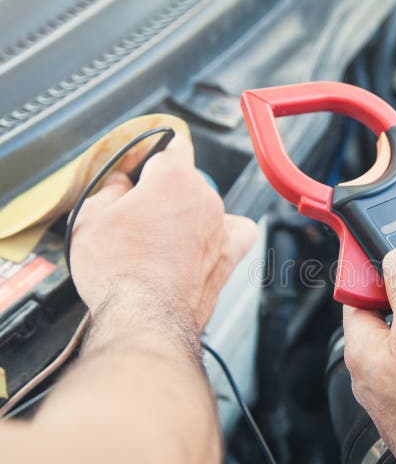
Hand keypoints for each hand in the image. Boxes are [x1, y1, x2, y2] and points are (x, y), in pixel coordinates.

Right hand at [70, 134, 256, 339]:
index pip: (170, 146)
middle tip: (135, 214)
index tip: (141, 161)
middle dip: (161, 191)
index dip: (151, 152)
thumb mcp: (91, 217)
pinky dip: (224, 232)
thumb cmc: (120, 271)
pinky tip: (206, 239)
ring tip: (158, 239)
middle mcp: (205, 198)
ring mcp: (220, 228)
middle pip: (185, 180)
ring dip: (186, 215)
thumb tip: (122, 183)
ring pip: (205, 206)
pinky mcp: (229, 257)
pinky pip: (237, 232)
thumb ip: (110, 189)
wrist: (146, 317)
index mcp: (174, 178)